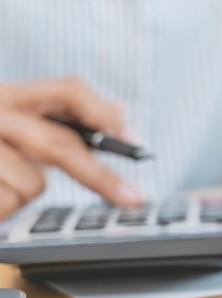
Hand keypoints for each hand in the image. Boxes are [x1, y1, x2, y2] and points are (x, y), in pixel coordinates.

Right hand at [0, 78, 142, 218]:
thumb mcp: (16, 123)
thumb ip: (61, 118)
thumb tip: (117, 111)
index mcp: (8, 94)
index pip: (67, 88)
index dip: (103, 114)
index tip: (132, 140)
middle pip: (59, 144)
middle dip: (101, 177)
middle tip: (132, 199)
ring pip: (33, 183)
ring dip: (22, 193)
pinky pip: (7, 203)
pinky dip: (1, 208)